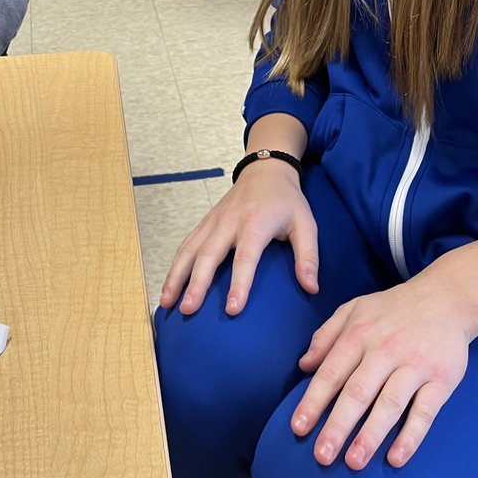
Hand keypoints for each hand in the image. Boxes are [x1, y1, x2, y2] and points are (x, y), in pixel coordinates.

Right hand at [159, 160, 318, 315]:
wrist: (265, 168)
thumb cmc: (286, 200)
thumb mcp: (305, 224)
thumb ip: (308, 257)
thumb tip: (311, 289)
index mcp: (255, 223)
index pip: (245, 258)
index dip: (239, 284)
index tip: (231, 309)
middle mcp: (229, 222)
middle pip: (208, 255)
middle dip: (196, 284)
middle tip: (187, 310)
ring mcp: (213, 221)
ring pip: (190, 249)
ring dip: (176, 275)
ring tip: (167, 302)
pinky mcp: (205, 222)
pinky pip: (186, 244)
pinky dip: (175, 264)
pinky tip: (169, 285)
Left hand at [291, 275, 470, 469]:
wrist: (445, 299)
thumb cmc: (393, 309)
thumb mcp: (354, 309)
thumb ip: (326, 336)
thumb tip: (304, 365)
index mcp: (359, 333)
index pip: (332, 372)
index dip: (314, 401)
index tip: (299, 427)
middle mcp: (385, 349)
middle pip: (357, 392)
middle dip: (338, 425)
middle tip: (322, 454)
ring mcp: (414, 365)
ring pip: (389, 405)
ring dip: (370, 435)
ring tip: (353, 461)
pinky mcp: (441, 380)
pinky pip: (424, 413)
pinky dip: (410, 437)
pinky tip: (396, 457)